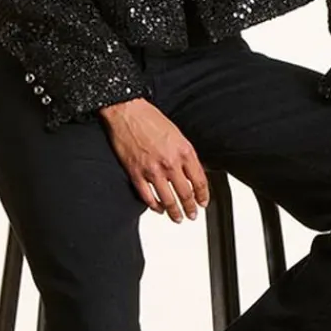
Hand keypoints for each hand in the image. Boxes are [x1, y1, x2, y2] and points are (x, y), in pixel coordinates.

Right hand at [98, 97, 210, 221]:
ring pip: (168, 199)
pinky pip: (147, 196)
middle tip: (192, 215)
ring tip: (177, 218)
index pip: (199, 181)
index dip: (203, 195)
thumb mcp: (177, 134)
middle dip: (191, 208)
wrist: (127, 112)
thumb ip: (185, 154)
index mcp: (184, 151)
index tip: (203, 202)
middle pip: (185, 193)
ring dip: (174, 212)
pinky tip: (158, 209)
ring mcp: (153, 170)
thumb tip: (191, 172)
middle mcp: (170, 163)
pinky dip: (154, 206)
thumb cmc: (150, 118)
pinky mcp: (136, 173)